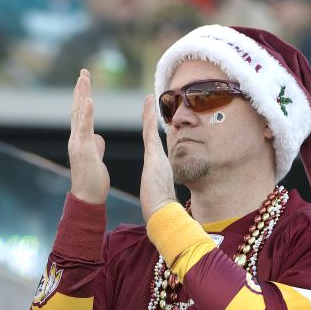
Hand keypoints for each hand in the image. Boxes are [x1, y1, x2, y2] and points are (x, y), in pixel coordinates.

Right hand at [67, 69, 109, 204]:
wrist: (87, 198)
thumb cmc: (93, 181)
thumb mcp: (96, 158)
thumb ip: (95, 146)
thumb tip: (98, 139)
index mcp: (80, 140)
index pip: (81, 114)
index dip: (82, 97)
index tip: (84, 81)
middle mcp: (76, 139)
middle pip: (77, 109)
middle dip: (80, 90)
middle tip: (83, 72)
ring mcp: (78, 143)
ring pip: (79, 114)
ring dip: (82, 95)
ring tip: (84, 78)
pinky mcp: (84, 149)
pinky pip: (85, 128)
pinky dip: (86, 113)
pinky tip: (89, 100)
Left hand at [139, 94, 176, 221]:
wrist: (162, 211)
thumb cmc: (158, 205)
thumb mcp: (154, 190)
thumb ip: (155, 184)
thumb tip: (154, 186)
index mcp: (156, 164)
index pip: (150, 141)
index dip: (149, 127)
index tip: (149, 115)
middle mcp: (158, 157)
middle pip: (152, 131)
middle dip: (150, 115)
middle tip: (149, 99)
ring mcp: (157, 156)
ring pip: (151, 130)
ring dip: (149, 114)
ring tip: (148, 98)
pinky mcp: (155, 158)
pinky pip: (151, 136)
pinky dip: (150, 122)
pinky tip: (149, 111)